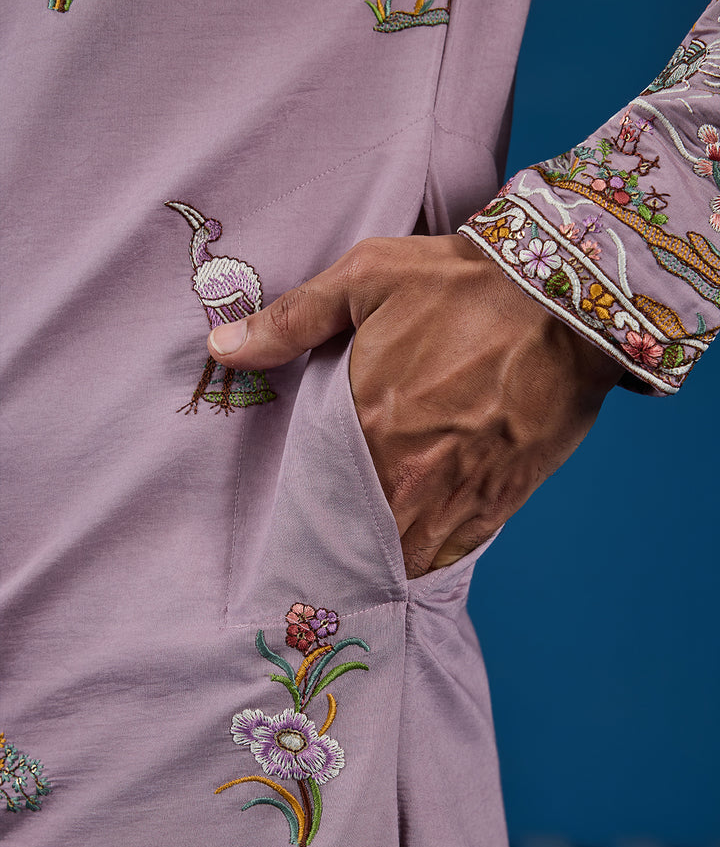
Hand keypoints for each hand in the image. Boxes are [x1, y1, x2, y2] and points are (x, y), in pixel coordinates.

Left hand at [208, 235, 621, 577]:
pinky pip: (455, 552)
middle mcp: (412, 474)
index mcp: (368, 426)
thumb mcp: (365, 279)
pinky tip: (414, 555)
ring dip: (383, 562)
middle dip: (340, 548)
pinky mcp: (503, 498)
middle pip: (359, 538)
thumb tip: (221, 350)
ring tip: (362, 567)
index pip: (316, 499)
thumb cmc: (463, 284)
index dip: (304, 519)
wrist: (567, 297)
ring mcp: (461, 493)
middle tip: (322, 558)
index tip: (294, 530)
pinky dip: (431, 557)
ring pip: (406, 556)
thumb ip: (291, 321)